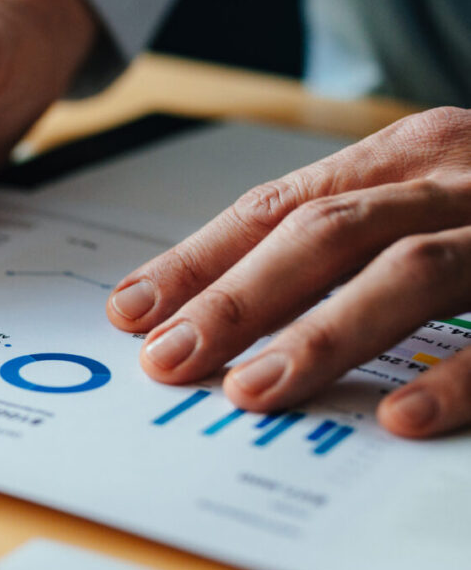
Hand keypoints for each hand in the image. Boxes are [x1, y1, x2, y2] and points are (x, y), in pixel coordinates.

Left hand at [106, 107, 470, 437]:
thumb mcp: (436, 196)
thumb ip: (353, 235)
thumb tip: (228, 309)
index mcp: (408, 154)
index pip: (279, 206)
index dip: (200, 260)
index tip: (131, 310)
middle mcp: (454, 178)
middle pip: (327, 232)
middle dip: (237, 298)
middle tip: (169, 357)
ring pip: (410, 270)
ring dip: (321, 334)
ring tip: (252, 391)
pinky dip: (454, 377)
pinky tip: (398, 416)